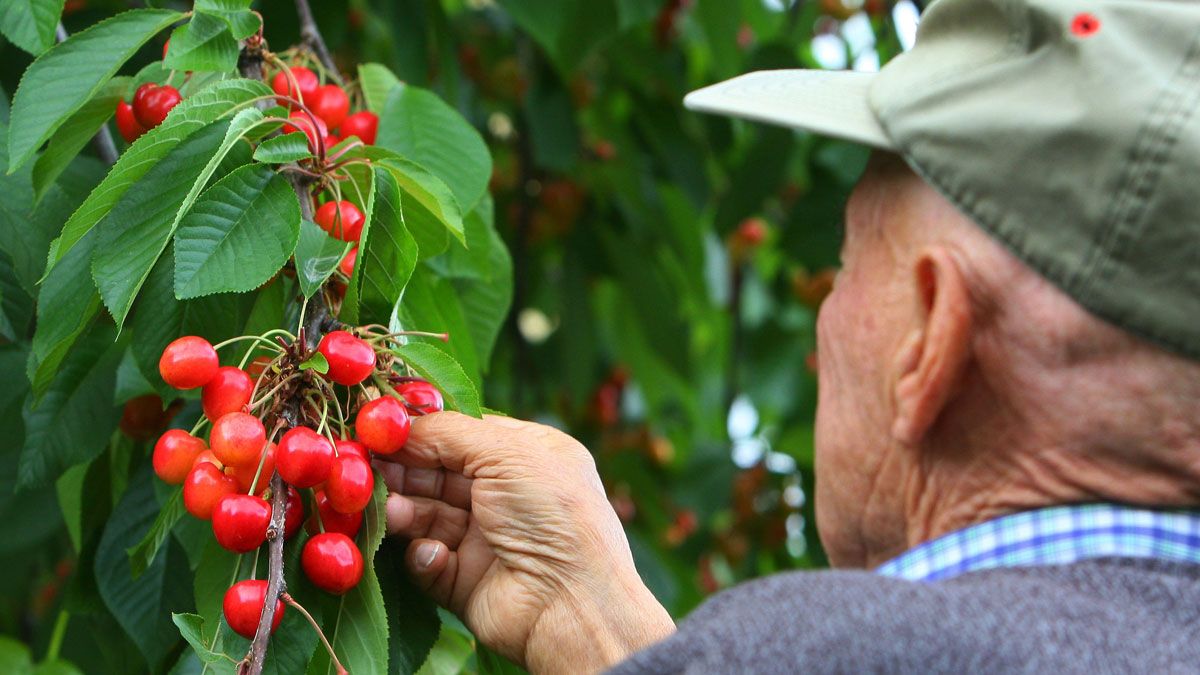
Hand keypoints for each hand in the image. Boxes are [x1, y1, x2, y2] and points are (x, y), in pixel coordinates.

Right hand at [373, 412, 674, 673]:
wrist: (571, 605)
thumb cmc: (551, 514)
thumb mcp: (508, 453)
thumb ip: (449, 432)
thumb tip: (398, 422)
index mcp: (529, 456)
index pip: (464, 434)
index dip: (423, 431)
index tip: (379, 428)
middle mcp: (507, 494)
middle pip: (438, 473)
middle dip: (403, 470)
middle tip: (364, 467)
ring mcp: (485, 538)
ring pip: (427, 514)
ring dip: (406, 510)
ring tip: (392, 510)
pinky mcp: (464, 580)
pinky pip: (428, 559)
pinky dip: (424, 555)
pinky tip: (434, 554)